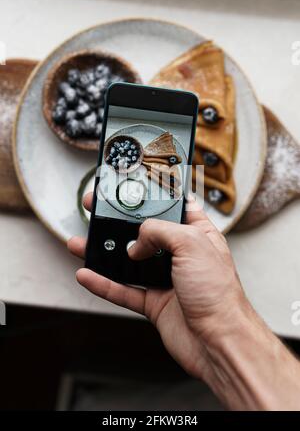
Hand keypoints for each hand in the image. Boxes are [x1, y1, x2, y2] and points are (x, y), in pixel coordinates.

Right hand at [68, 194, 245, 380]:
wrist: (220, 342)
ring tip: (81, 243)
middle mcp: (181, 255)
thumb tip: (135, 243)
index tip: (130, 189)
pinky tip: (87, 275)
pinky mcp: (155, 303)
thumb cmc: (219, 293)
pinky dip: (104, 284)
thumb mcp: (192, 243)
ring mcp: (166, 279)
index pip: (172, 208)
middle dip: (118, 221)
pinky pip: (123, 290)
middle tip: (97, 209)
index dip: (152, 197)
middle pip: (144, 233)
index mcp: (197, 234)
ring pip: (128, 262)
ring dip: (104, 253)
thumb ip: (159, 231)